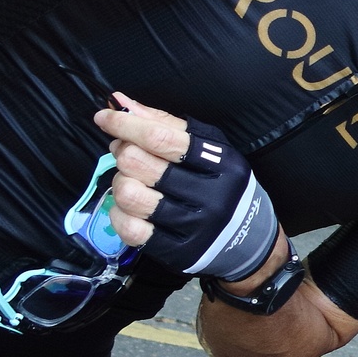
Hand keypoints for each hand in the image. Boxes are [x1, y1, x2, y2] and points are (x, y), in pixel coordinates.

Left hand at [96, 93, 279, 280]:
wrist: (251, 242)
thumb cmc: (226, 186)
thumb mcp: (212, 149)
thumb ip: (167, 125)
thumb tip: (122, 104)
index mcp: (222, 165)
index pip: (162, 138)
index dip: (126, 124)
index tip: (106, 117)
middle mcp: (211, 197)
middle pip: (138, 164)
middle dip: (123, 152)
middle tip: (127, 153)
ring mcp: (194, 228)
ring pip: (129, 195)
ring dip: (120, 182)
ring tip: (131, 181)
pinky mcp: (178, 252)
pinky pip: (129, 229)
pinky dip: (119, 214)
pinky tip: (129, 208)